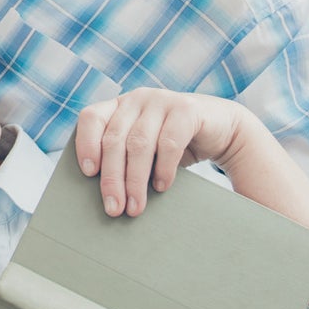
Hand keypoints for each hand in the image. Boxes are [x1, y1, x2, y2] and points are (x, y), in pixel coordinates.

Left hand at [75, 88, 246, 216]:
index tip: (88, 173)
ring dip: (135, 180)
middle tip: (114, 209)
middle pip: (114, 139)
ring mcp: (162, 100)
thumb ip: (124, 160)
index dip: (85, 144)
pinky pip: (169, 142)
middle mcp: (137, 99)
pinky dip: (163, 169)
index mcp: (119, 106)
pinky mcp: (187, 109)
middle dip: (112, 178)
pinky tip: (162, 187)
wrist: (222, 131)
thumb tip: (105, 197)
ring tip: (135, 207)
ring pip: (139, 144)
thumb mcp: (145, 150)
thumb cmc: (174, 146)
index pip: (91, 118)